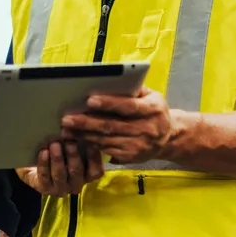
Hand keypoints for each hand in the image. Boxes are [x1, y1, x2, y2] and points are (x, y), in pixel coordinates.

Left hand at [16, 140, 103, 195]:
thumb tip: (82, 123)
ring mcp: (60, 188)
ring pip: (60, 174)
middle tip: (69, 140)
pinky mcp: (45, 189)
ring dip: (58, 159)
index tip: (90, 140)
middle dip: (73, 155)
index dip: (94, 157)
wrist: (37, 167)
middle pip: (76, 171)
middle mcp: (76, 184)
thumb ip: (80, 142)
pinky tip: (43, 152)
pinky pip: (44, 177)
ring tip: (54, 144)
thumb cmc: (61, 153)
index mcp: (87, 175)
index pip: (96, 171)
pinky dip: (44, 164)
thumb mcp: (72, 148)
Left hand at [61, 87, 175, 164]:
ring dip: (84, 134)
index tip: (89, 100)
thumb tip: (111, 79)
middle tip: (67, 118)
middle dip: (87, 122)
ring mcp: (139, 145)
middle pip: (112, 125)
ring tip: (66, 129)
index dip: (109, 103)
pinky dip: (90, 144)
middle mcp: (147, 129)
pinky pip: (107, 150)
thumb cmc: (154, 111)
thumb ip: (134, 88)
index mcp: (153, 109)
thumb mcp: (152, 96)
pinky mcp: (131, 157)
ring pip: (106, 140)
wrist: (169, 138)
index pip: (129, 106)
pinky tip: (77, 139)